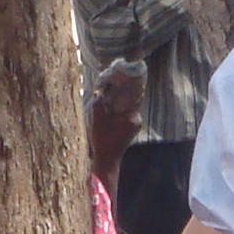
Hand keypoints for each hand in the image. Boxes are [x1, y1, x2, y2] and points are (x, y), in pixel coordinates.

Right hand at [86, 59, 145, 181]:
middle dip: (122, 89)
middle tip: (112, 78)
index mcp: (131, 116)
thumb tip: (98, 91)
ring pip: (127, 105)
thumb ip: (98, 105)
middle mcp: (136, 119)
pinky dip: (118, 106)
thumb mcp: (97, 122)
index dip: (127, 83)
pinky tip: (108, 103)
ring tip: (108, 88)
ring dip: (119, 98)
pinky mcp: (129, 128)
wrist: (107, 161)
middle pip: (130, 98)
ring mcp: (133, 124)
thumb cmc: (102, 142)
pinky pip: (124, 112)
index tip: (122, 72)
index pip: (132, 94)